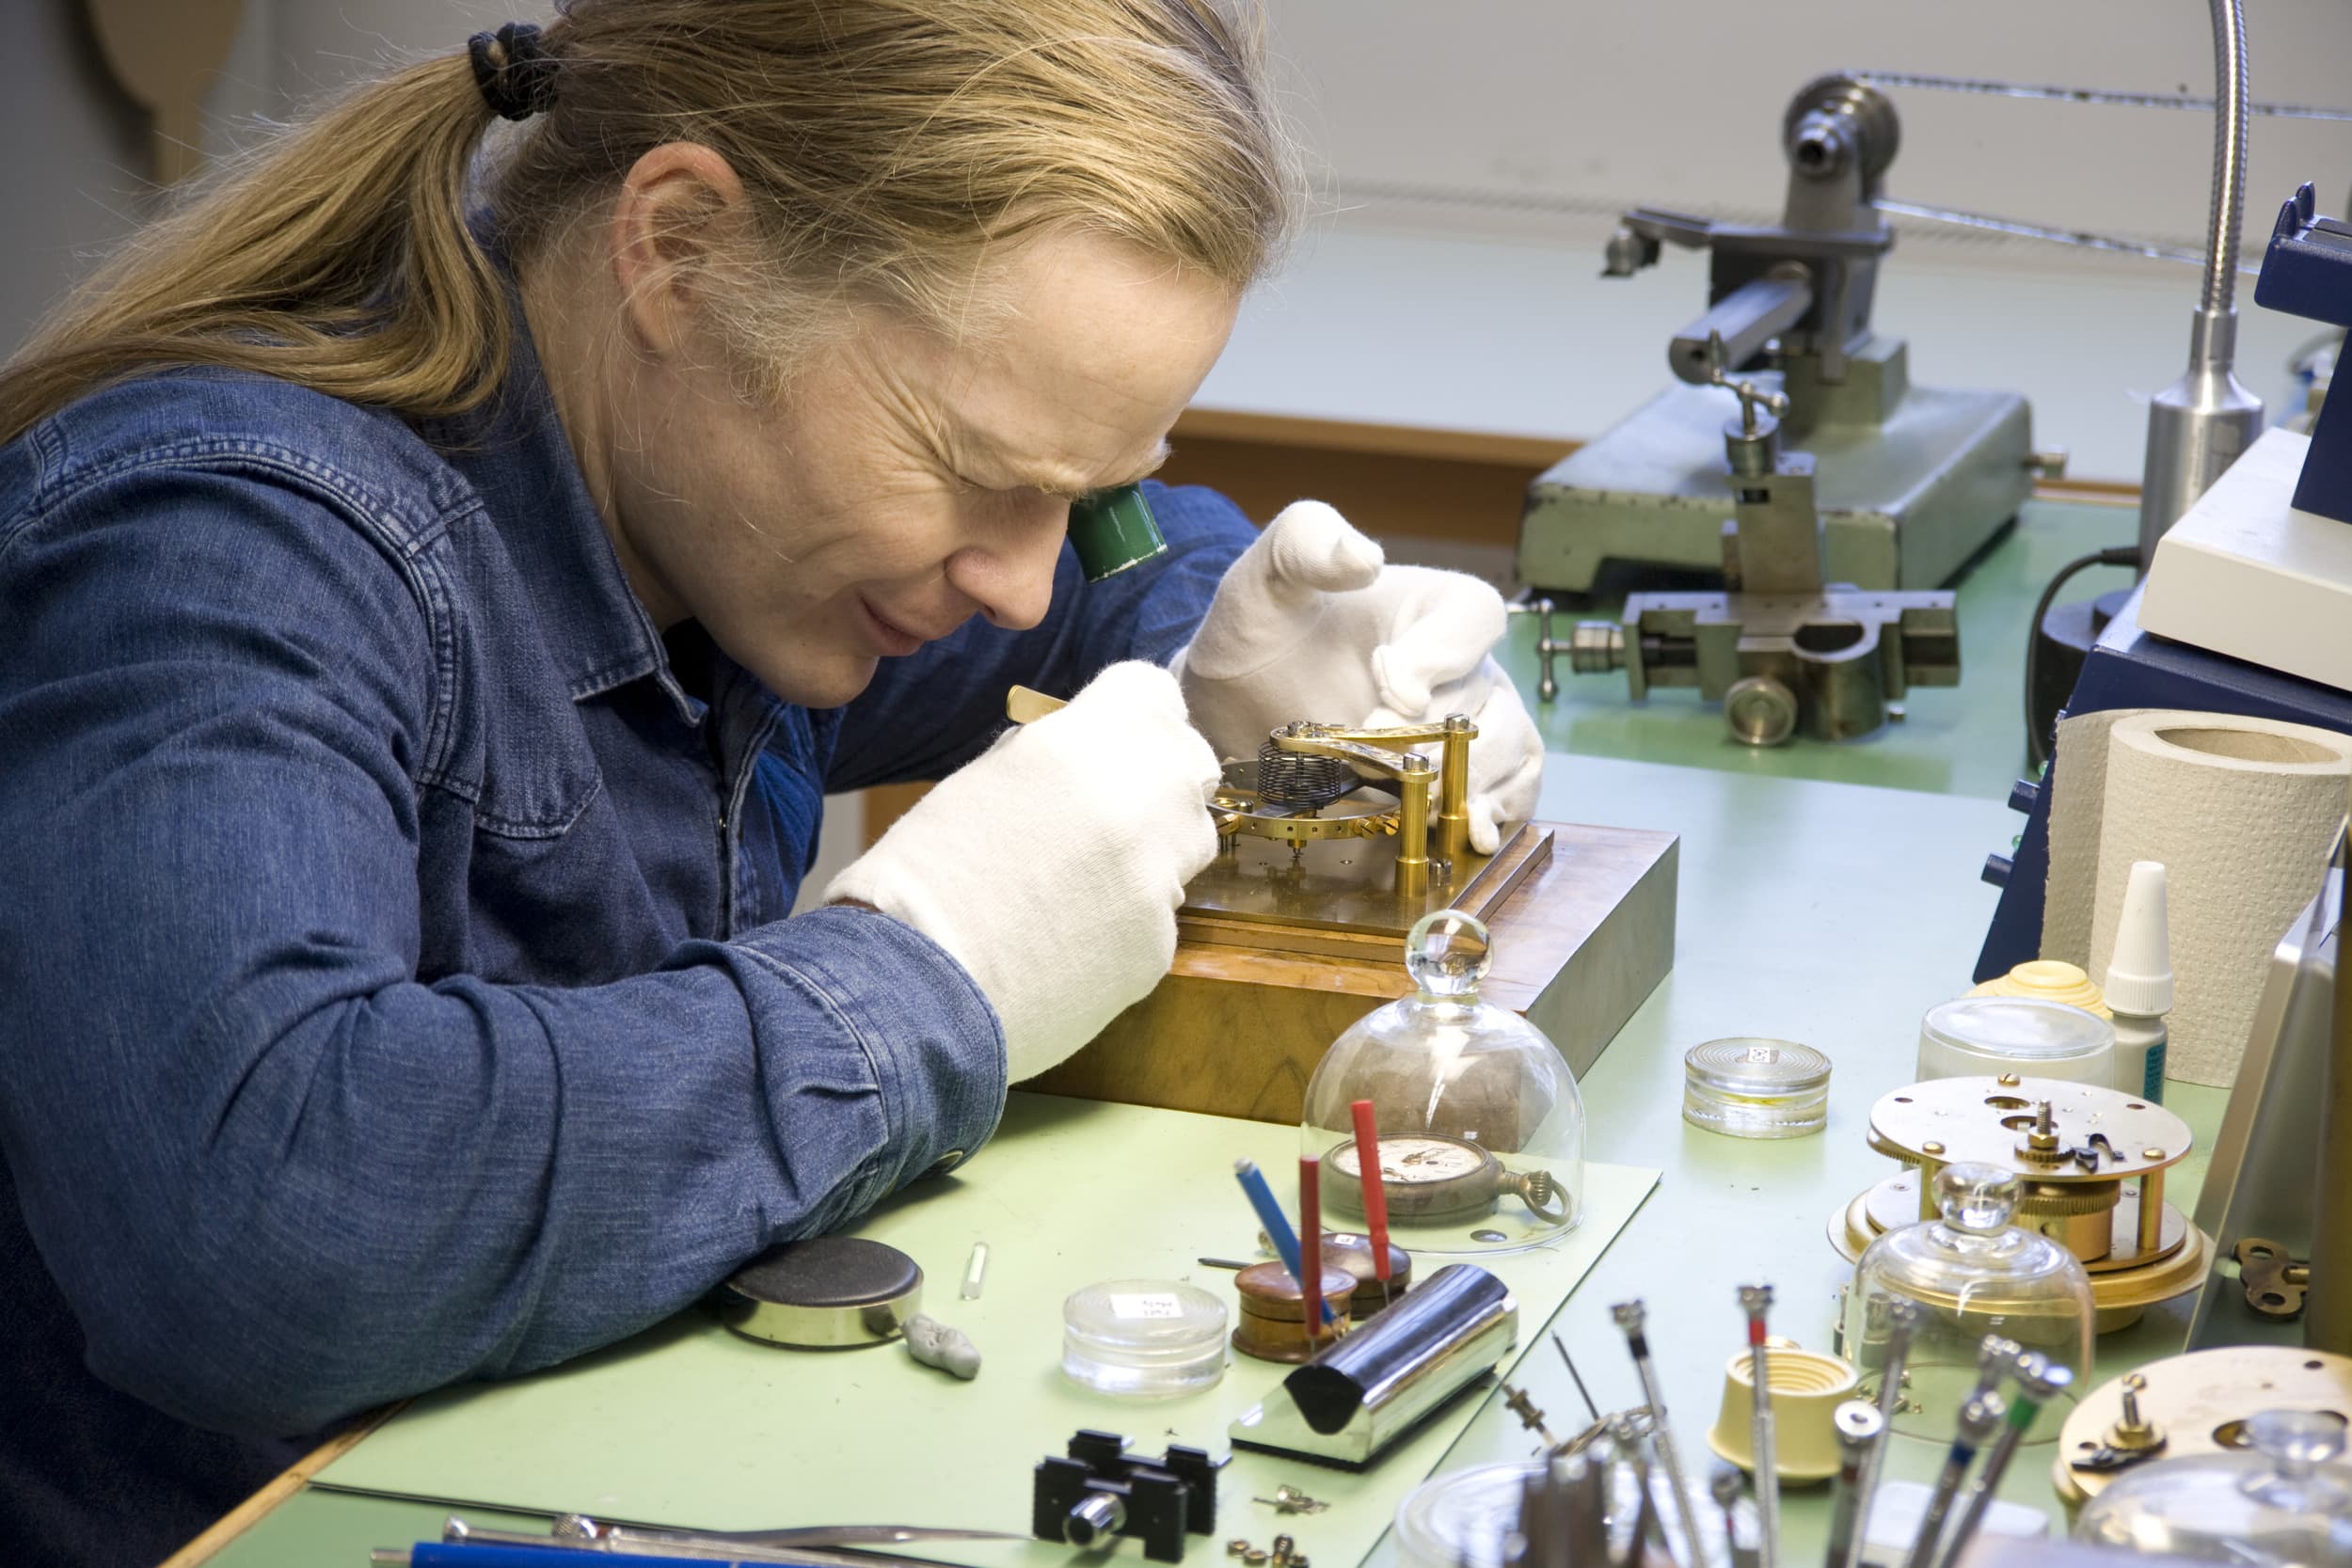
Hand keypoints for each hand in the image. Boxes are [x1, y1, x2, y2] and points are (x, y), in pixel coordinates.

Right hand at [824, 661, 1218, 1081]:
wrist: (913, 991)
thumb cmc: (921, 878)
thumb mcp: (982, 781)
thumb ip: (1050, 757)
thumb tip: (1080, 755)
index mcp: (1085, 743)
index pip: (1154, 693)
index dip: (1130, 714)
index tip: (1110, 736)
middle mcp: (1141, 801)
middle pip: (1189, 764)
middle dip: (1155, 779)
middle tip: (1103, 809)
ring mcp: (1158, 879)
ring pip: (1186, 843)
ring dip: (1150, 848)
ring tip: (1080, 880)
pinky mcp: (1159, 946)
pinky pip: (1160, 913)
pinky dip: (1128, 918)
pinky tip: (1071, 936)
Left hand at [1172, 501, 1542, 852]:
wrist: (1238, 709)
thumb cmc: (1259, 634)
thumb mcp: (1262, 579)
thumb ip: (1304, 544)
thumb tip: (1365, 557)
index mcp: (1431, 605)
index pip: (1475, 616)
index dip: (1442, 655)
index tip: (1389, 687)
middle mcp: (1466, 666)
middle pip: (1492, 699)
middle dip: (1437, 735)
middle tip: (1377, 755)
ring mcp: (1471, 727)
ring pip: (1511, 752)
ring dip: (1469, 781)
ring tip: (1415, 801)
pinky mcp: (1462, 781)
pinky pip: (1510, 798)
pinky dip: (1494, 817)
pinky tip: (1464, 834)